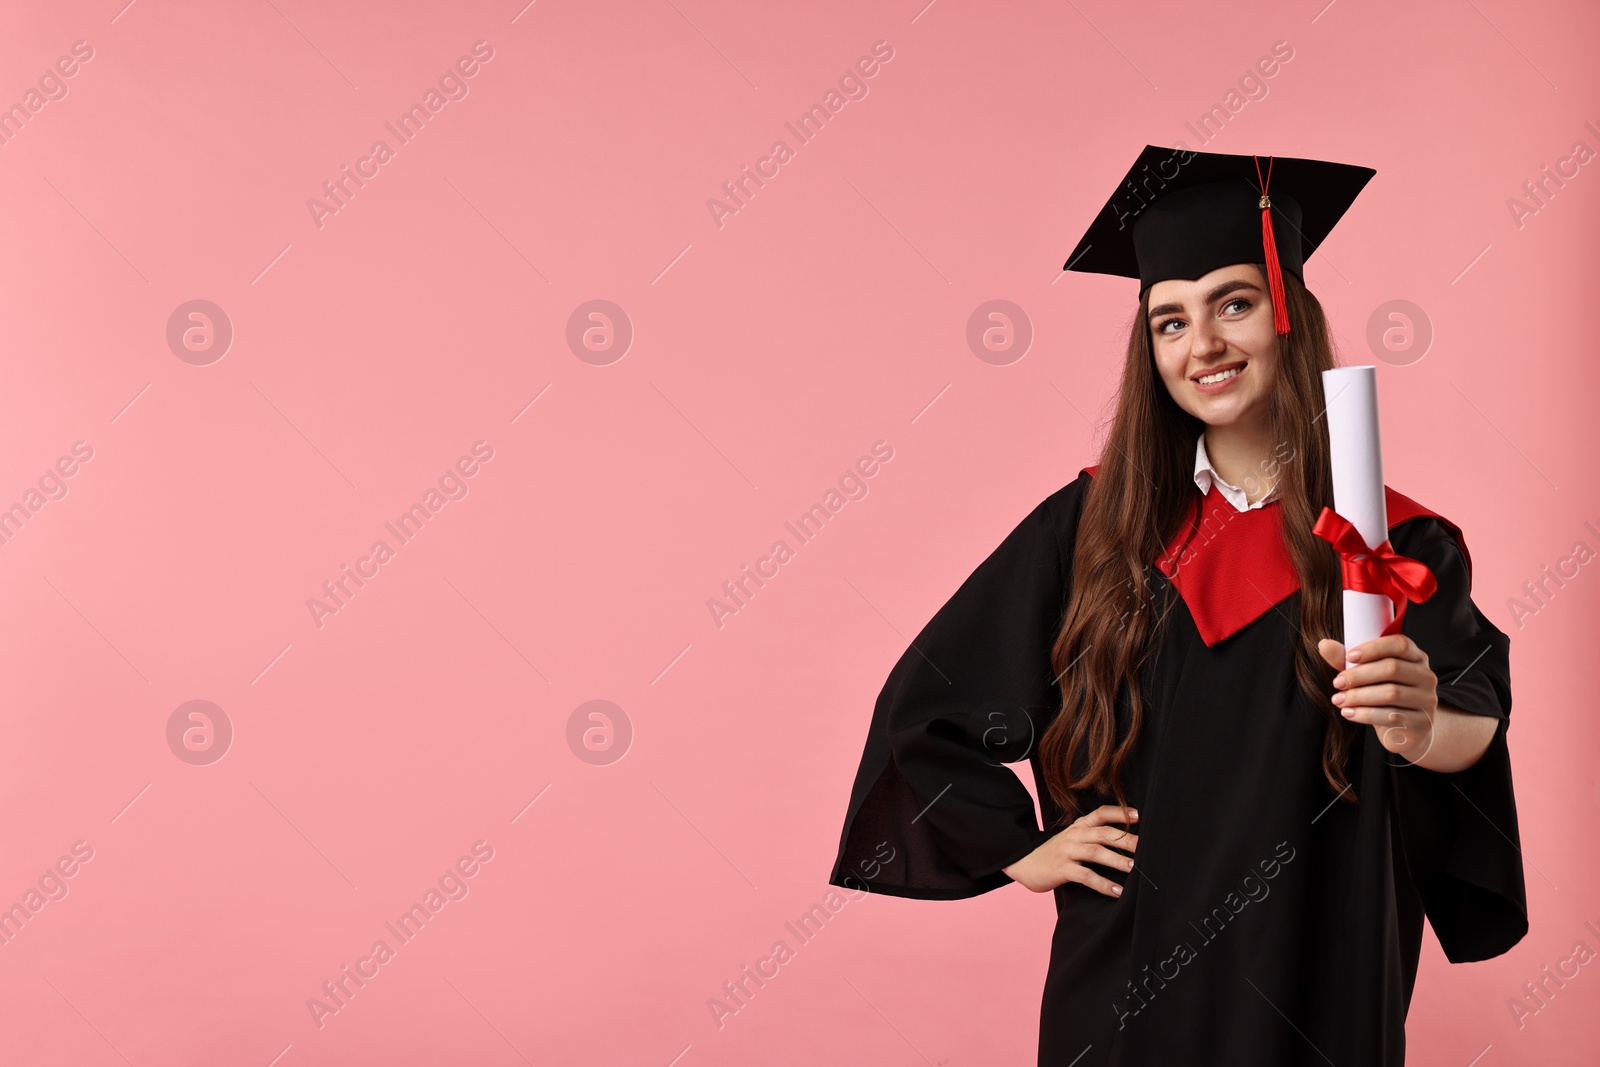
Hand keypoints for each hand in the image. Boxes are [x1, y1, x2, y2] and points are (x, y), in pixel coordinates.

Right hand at [1003, 804, 1137, 895]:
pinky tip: (1117, 891)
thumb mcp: (1072, 839)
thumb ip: (1093, 837)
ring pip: (1096, 853)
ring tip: (1134, 868)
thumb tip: (1125, 842)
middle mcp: (1074, 835)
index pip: (1101, 813)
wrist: (1024, 862)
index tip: (1139, 816)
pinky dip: (1103, 884)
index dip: (1120, 813)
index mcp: (1079, 826)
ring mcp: (1067, 851)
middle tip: (1146, 848)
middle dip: (1127, 840)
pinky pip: (1086, 876)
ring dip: (1117, 860)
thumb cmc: (1055, 853)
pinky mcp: (1062, 869)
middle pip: (1104, 833)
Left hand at [1317, 634, 1436, 763]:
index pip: (1400, 644)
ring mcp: (1427, 700)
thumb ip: (1346, 660)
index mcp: (1415, 657)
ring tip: (1338, 699)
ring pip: (1391, 693)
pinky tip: (1348, 712)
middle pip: (1392, 668)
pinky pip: (1391, 716)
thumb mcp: (1366, 675)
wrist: (1405, 729)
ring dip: (1358, 696)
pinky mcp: (1422, 722)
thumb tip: (1324, 645)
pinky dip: (1364, 714)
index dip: (1373, 648)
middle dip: (1359, 675)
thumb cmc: (1382, 694)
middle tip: (1337, 683)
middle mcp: (1426, 676)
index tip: (1349, 657)